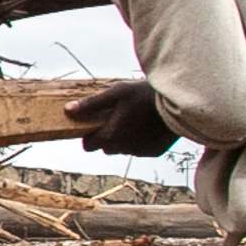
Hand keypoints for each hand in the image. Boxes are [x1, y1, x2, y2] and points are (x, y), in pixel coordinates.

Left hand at [65, 82, 181, 158]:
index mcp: (110, 136)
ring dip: (123, 139)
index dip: (89, 134)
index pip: (88, 145)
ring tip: (133, 119)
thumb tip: (68, 110)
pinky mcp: (153, 152)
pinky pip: (139, 149)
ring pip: (122, 149)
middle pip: (106, 148)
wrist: (177, 102)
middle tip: (116, 118)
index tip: (95, 123)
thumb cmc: (143, 94)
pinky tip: (147, 125)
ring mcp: (139, 152)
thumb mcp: (116, 93)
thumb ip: (91, 104)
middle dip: (107, 136)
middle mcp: (122, 149)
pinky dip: (140, 140)